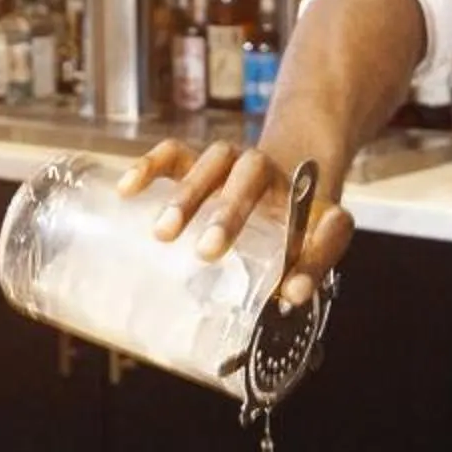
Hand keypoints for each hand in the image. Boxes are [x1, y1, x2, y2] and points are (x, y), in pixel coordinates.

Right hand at [118, 135, 353, 308]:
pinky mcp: (198, 160)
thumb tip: (292, 297)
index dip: (315, 255)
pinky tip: (127, 189)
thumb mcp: (311, 246)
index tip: (292, 289)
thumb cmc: (293, 223)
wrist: (281, 180)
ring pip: (212, 162)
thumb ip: (308, 270)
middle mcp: (269, 172)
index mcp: (308, 199)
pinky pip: (174, 154)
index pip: (324, 220)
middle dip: (229, 213)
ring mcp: (231, 162)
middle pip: (252, 175)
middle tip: (207, 251)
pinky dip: (150, 166)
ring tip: (162, 233)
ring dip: (188, 194)